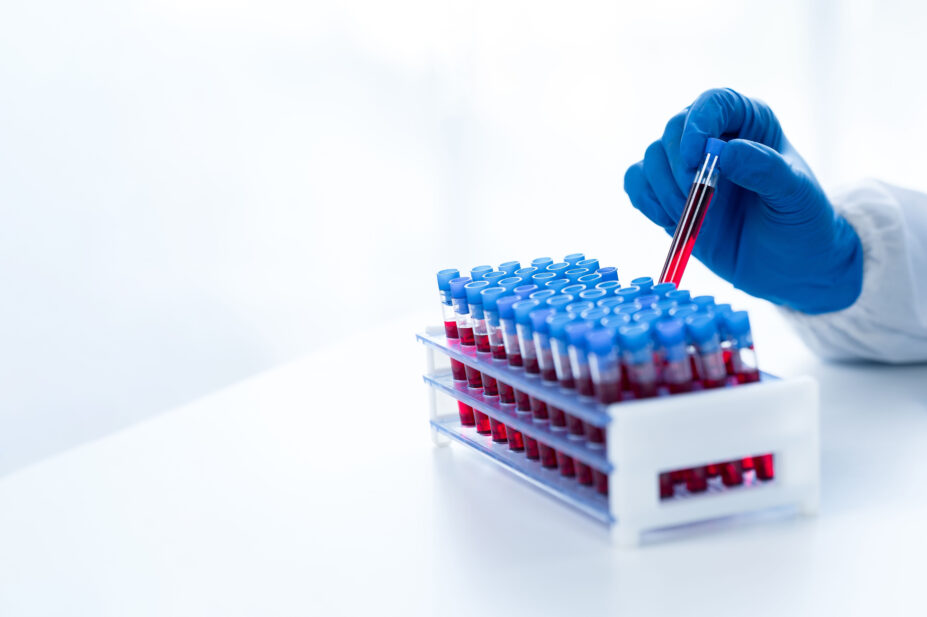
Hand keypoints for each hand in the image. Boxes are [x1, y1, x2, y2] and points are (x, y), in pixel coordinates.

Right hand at [624, 88, 862, 313]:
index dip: (698, 124)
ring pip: (652, 158)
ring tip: (694, 219)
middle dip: (680, 169)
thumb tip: (723, 153)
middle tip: (699, 200)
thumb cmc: (801, 223)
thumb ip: (765, 169)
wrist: (789, 266)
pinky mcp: (667, 195)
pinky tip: (669, 221)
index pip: (714, 103)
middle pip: (673, 131)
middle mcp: (713, 138)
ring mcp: (687, 167)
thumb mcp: (796, 195)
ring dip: (665, 192)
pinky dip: (645, 201)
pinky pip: (636, 183)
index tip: (696, 158)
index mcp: (749, 123)